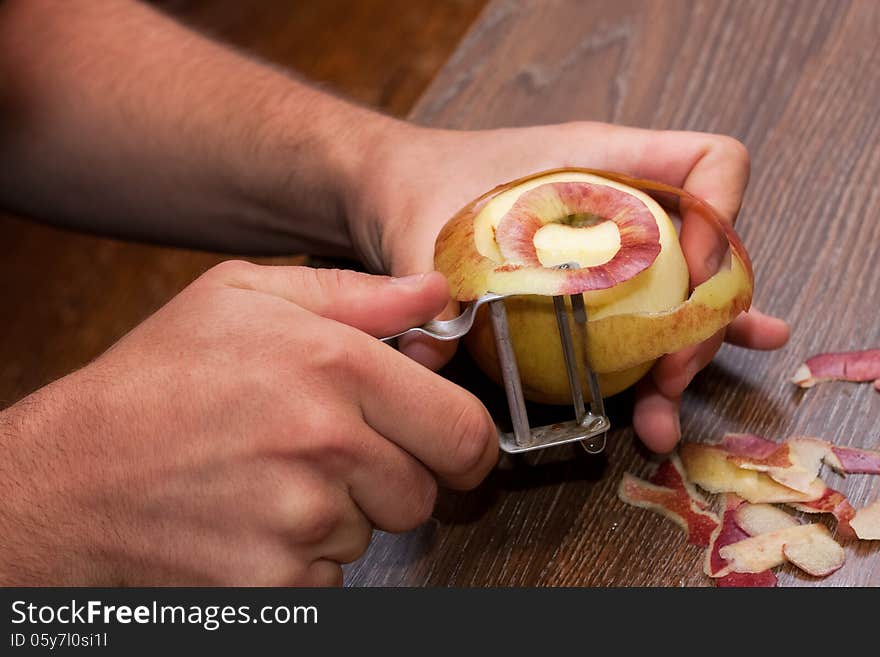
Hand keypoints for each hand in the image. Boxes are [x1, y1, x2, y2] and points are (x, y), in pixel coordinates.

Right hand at [0, 262, 496, 584]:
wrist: (69, 478)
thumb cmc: (157, 381)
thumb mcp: (245, 299)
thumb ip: (356, 295)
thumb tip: (436, 293)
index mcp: (335, 365)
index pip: (464, 430)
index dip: (463, 444)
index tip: (447, 447)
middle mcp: (327, 443)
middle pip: (425, 490)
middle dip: (395, 476)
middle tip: (333, 455)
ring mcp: (301, 520)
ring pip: (375, 532)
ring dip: (341, 514)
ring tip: (272, 480)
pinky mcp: (276, 581)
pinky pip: (332, 576)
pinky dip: (305, 558)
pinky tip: (252, 520)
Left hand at [351, 121, 789, 452]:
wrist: (401, 191)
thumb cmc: (423, 187)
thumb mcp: (428, 229)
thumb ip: (437, 285)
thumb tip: (432, 351)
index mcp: (601, 161)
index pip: (708, 163)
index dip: (723, 217)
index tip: (692, 279)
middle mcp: (623, 202)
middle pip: (706, 251)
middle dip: (703, 320)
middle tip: (669, 376)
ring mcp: (615, 246)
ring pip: (682, 297)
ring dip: (685, 358)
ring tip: (663, 417)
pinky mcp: (595, 285)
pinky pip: (648, 316)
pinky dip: (666, 353)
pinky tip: (674, 392)